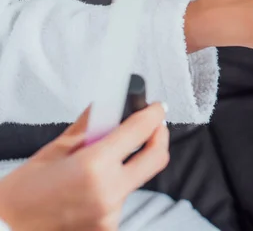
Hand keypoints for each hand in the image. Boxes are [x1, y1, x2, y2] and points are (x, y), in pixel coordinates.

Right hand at [0, 103, 168, 230]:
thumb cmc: (21, 194)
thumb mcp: (53, 152)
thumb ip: (88, 128)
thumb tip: (107, 106)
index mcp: (94, 166)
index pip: (139, 131)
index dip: (153, 114)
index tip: (157, 108)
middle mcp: (109, 192)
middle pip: (156, 159)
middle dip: (159, 137)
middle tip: (153, 127)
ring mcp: (111, 214)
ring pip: (135, 180)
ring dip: (126, 167)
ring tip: (97, 168)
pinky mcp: (109, 229)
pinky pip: (121, 199)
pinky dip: (111, 188)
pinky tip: (89, 189)